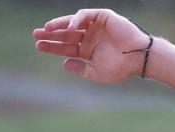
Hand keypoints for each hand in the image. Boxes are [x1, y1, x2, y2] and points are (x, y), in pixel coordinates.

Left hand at [32, 8, 149, 83]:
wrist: (138, 59)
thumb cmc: (121, 68)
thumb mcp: (97, 73)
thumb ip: (81, 70)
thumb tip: (64, 64)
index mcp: (87, 50)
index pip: (65, 47)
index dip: (52, 46)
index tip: (38, 46)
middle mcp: (89, 36)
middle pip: (66, 34)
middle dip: (51, 34)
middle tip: (36, 34)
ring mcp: (95, 26)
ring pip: (72, 23)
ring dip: (59, 25)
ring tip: (47, 29)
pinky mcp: (102, 17)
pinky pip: (86, 15)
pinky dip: (76, 20)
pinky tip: (70, 28)